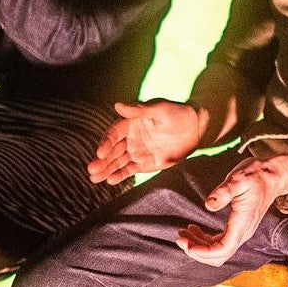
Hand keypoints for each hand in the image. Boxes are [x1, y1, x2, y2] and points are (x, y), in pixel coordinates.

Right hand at [88, 100, 205, 184]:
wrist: (196, 128)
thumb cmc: (178, 113)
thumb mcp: (160, 109)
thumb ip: (140, 109)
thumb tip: (118, 105)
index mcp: (130, 122)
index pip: (114, 134)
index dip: (106, 143)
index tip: (100, 153)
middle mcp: (130, 138)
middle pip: (112, 151)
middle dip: (101, 161)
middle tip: (91, 170)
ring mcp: (136, 151)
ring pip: (118, 162)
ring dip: (106, 170)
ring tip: (94, 178)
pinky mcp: (145, 163)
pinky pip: (130, 170)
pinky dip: (120, 175)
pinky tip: (110, 181)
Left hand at [175, 156, 285, 266]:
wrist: (272, 175)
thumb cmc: (256, 175)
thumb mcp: (238, 179)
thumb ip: (224, 192)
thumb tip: (209, 205)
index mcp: (242, 223)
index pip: (224, 249)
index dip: (204, 252)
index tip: (188, 246)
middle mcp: (242, 232)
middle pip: (220, 256)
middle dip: (198, 251)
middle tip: (180, 238)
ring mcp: (240, 231)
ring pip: (218, 251)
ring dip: (199, 246)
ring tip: (182, 234)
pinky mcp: (237, 228)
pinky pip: (219, 243)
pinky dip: (204, 240)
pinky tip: (193, 229)